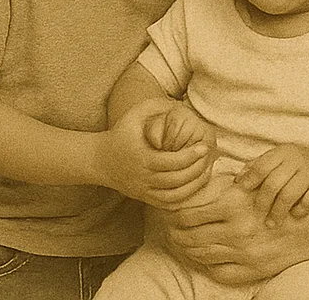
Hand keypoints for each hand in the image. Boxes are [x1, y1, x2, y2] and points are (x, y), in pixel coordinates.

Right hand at [96, 99, 211, 208]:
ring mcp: (143, 190)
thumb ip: (157, 106)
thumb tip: (180, 104)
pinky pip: (168, 203)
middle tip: (210, 158)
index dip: (190, 156)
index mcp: (142, 158)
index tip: (204, 147)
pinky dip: (184, 197)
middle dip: (196, 170)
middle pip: (175, 180)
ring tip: (206, 171)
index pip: (170, 162)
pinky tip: (195, 184)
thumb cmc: (121, 133)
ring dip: (193, 185)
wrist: (99, 160)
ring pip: (173, 195)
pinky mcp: (144, 198)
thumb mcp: (135, 114)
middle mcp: (142, 177)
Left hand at [165, 183, 308, 284]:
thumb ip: (231, 184)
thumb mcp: (259, 183)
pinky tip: (203, 258)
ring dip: (187, 250)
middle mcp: (237, 232)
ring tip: (181, 244)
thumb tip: (203, 187)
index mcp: (234, 207)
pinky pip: (219, 271)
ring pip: (203, 256)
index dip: (174, 217)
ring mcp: (245, 254)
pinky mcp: (253, 269)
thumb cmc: (288, 195)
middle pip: (191, 238)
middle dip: (175, 236)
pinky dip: (206, 265)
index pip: (189, 216)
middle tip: (168, 232)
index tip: (169, 215)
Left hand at [235, 144, 308, 226]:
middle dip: (262, 203)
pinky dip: (299, 211)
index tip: (241, 193)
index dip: (250, 180)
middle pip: (273, 183)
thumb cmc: (298, 162)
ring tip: (271, 224)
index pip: (262, 166)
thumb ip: (259, 166)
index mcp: (283, 152)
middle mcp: (297, 160)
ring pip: (289, 195)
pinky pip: (308, 202)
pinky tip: (294, 216)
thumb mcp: (280, 157)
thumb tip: (236, 181)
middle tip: (257, 216)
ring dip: (277, 212)